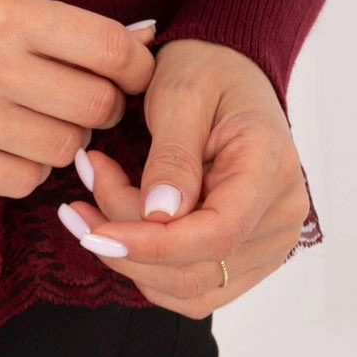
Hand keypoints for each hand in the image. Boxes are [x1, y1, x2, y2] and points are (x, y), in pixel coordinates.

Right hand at [0, 0, 156, 198]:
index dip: (136, 64)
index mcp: (4, 9)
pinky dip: (28, 165)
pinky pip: (24, 181)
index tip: (134, 69)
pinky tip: (8, 140)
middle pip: (96, 104)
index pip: (109, 48)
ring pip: (65, 148)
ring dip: (66, 135)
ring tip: (41, 115)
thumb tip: (137, 38)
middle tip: (88, 94)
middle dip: (104, 102)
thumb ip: (53, 19)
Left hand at [57, 38, 310, 317]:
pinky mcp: (248, 256)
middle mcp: (281, 215)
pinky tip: (115, 226)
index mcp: (271, 167)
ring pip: (192, 287)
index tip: (96, 231)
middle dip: (129, 245)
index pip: (218, 233)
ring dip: (131, 260)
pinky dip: (148, 266)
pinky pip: (195, 286)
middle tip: (75, 205)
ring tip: (85, 211)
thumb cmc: (207, 69)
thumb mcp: (182, 92)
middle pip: (200, 266)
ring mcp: (269, 241)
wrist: (229, 70)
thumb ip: (172, 155)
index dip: (154, 244)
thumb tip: (159, 217)